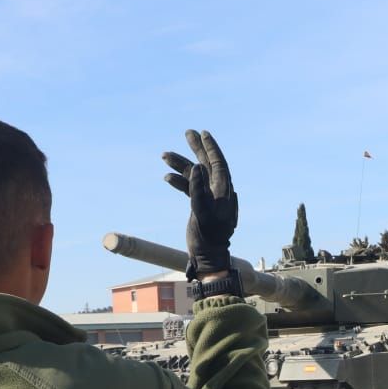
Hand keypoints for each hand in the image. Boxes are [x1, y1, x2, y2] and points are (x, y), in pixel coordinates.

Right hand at [162, 130, 238, 275]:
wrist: (208, 255)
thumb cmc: (208, 236)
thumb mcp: (203, 212)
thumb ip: (199, 189)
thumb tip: (198, 166)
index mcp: (223, 191)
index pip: (218, 163)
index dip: (210, 147)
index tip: (203, 134)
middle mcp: (218, 191)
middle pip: (207, 164)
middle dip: (197, 148)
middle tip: (187, 133)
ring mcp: (209, 198)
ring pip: (195, 176)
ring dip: (181, 165)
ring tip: (164, 155)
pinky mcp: (200, 206)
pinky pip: (190, 189)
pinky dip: (180, 182)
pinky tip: (167, 177)